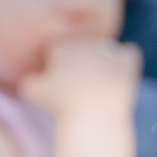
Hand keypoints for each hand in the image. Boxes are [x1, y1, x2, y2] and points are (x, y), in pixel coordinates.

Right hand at [22, 37, 143, 118]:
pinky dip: (126, 62)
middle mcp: (85, 42)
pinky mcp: (126, 60)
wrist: (92, 115)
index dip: (56, 60)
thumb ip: (27, 78)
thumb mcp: (33, 92)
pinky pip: (129, 53)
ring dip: (102, 58)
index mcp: (61, 45)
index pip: (58, 46)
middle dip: (80, 58)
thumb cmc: (61, 105)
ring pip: (104, 47)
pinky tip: (120, 74)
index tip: (58, 75)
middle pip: (82, 45)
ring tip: (99, 77)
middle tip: (79, 79)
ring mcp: (107, 49)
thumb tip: (30, 74)